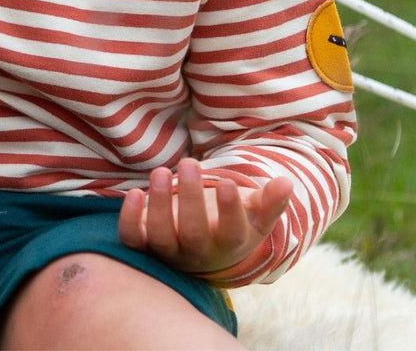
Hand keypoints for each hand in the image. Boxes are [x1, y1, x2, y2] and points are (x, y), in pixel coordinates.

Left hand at [118, 157, 292, 276]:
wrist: (202, 250)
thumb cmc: (232, 225)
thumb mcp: (254, 216)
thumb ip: (270, 201)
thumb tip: (287, 182)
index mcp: (228, 244)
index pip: (231, 233)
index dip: (230, 211)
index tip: (229, 183)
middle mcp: (197, 252)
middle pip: (193, 233)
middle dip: (191, 199)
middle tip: (189, 163)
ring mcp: (169, 250)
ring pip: (160, 236)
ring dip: (158, 205)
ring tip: (161, 172)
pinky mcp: (144, 244)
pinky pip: (132, 239)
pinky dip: (129, 220)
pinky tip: (134, 193)